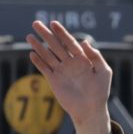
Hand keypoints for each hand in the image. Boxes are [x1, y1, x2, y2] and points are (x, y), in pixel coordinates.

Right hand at [26, 19, 112, 133]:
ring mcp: (61, 71)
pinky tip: (32, 54)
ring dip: (38, 46)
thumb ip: (96, 57)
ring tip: (29, 36)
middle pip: (55, 45)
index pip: (69, 42)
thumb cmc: (100, 91)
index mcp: (82, 58)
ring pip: (47, 55)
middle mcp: (70, 63)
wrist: (90, 110)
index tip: (53, 23)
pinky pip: (45, 69)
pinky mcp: (54, 81)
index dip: (61, 33)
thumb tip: (84, 42)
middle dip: (46, 34)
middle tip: (36, 23)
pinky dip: (38, 62)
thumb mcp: (103, 72)